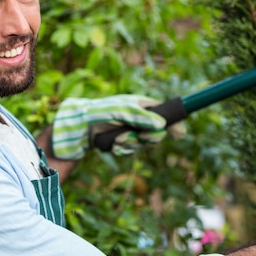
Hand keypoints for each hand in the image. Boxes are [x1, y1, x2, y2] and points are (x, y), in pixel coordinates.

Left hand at [51, 95, 185, 158]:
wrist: (75, 127)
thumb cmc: (96, 112)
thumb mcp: (119, 111)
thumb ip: (140, 117)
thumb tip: (162, 125)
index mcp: (140, 104)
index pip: (164, 112)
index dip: (173, 122)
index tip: (179, 134)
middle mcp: (138, 117)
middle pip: (157, 132)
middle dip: (146, 138)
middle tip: (134, 137)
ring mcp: (130, 130)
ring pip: (143, 145)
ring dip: (130, 145)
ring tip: (116, 140)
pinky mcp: (122, 142)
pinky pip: (131, 151)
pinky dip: (122, 150)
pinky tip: (112, 146)